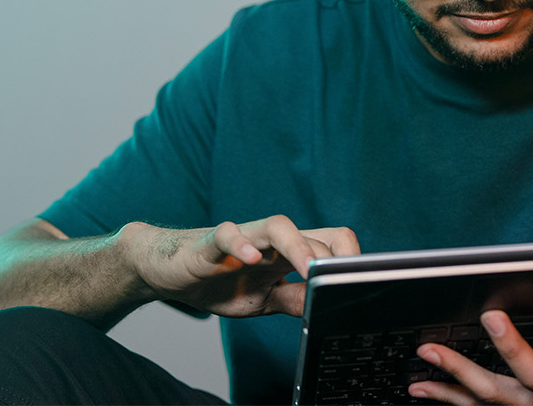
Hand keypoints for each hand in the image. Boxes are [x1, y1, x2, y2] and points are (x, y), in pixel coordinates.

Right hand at [123, 215, 358, 317]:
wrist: (172, 273)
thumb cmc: (220, 282)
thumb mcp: (266, 300)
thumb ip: (296, 300)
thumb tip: (328, 307)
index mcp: (289, 253)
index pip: (331, 241)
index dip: (350, 257)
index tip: (360, 281)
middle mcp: (272, 241)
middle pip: (314, 233)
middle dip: (330, 259)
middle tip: (338, 283)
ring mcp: (244, 238)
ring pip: (278, 225)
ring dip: (298, 245)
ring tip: (309, 267)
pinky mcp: (210, 243)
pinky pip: (227, 234)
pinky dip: (241, 244)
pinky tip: (251, 260)